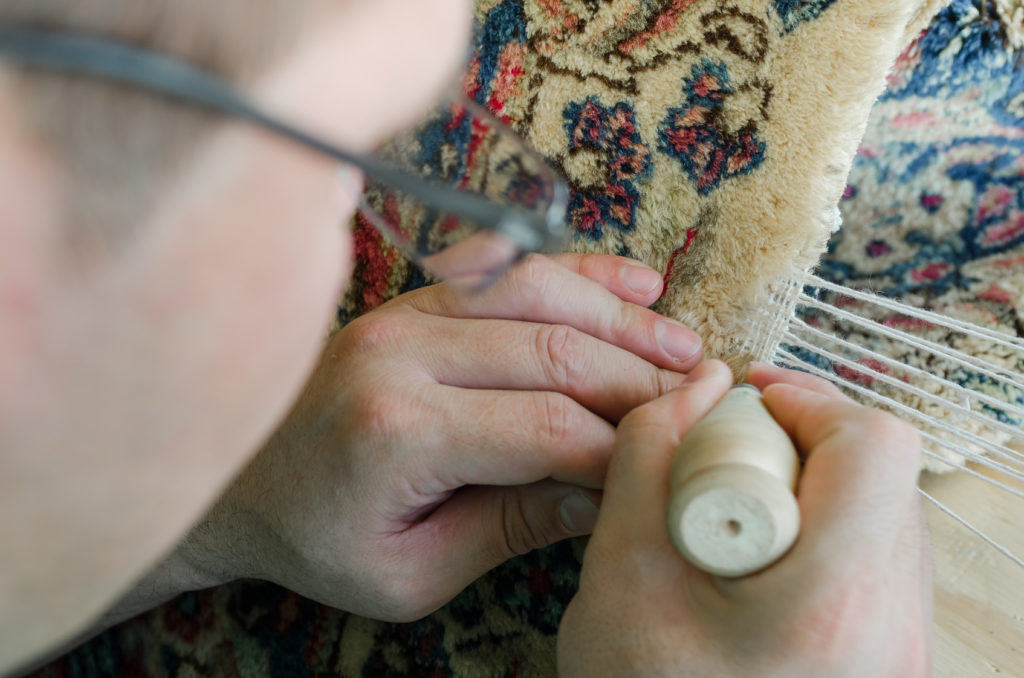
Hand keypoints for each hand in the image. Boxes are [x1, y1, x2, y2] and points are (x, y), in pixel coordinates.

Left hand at [183, 253, 702, 620]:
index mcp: (398, 432)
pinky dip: (574, 273)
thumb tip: (606, 494)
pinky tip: (630, 284)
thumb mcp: (412, 572)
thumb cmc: (318, 540)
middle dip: (637, 377)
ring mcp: (402, 316)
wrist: (240, 485)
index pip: (545, 428)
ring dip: (620, 317)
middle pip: (553, 351)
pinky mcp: (410, 302)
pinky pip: (503, 272)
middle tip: (700, 396)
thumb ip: (510, 527)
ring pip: (538, 294)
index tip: (664, 462)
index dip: (618, 447)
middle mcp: (401, 356)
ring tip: (682, 344)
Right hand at [558, 361, 931, 677]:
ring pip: (885, 515)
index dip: (810, 402)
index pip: (875, 449)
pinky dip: (822, 533)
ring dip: (814, 485)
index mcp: (828, 604)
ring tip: (741, 510)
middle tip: (734, 455)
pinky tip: (761, 556)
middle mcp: (890, 629)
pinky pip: (877, 561)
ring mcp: (900, 651)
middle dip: (804, 441)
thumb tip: (698, 385)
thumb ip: (649, 454)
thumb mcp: (619, 568)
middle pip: (883, 476)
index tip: (749, 406)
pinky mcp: (890, 660)